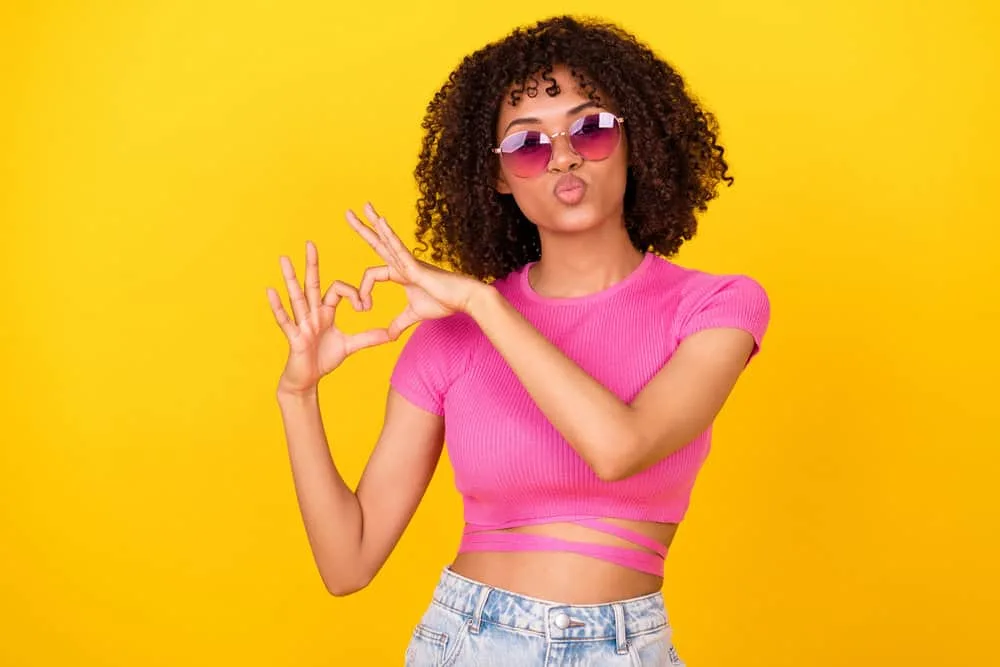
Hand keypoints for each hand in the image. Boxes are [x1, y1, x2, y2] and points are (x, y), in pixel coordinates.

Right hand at [267, 241, 390, 395]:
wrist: (307, 380)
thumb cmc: (323, 359)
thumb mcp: (349, 346)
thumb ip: (368, 338)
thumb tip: (391, 334)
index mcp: (325, 312)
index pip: (338, 291)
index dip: (353, 294)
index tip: (365, 306)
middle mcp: (311, 314)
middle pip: (312, 284)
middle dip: (312, 264)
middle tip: (310, 242)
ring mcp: (300, 324)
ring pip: (296, 297)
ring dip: (290, 278)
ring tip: (284, 259)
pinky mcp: (293, 337)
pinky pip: (285, 320)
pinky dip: (278, 306)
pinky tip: (271, 291)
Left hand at [345, 202, 484, 338]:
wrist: (465, 299)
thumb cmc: (444, 302)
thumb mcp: (414, 315)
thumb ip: (399, 323)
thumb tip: (388, 336)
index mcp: (400, 273)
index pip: (372, 275)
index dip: (363, 292)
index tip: (363, 308)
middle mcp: (403, 263)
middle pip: (377, 243)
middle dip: (362, 228)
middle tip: (348, 212)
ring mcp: (409, 262)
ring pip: (386, 240)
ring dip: (374, 223)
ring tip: (363, 206)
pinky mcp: (416, 266)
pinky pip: (399, 249)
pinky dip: (389, 236)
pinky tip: (381, 223)